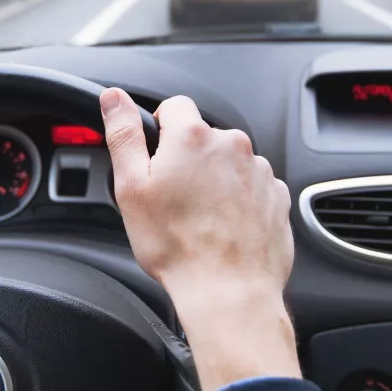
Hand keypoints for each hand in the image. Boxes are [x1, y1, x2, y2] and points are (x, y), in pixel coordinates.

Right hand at [100, 88, 299, 390]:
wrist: (228, 292)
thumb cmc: (176, 246)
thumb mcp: (132, 187)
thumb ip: (123, 134)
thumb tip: (114, 98)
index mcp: (193, 137)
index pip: (175, 106)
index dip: (160, 129)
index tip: (157, 158)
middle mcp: (232, 145)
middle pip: (202, 137)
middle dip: (188, 158)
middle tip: (174, 197)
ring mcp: (259, 170)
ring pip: (228, 162)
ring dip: (215, 179)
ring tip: (201, 217)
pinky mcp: (277, 195)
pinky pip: (252, 185)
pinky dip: (239, 199)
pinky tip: (224, 225)